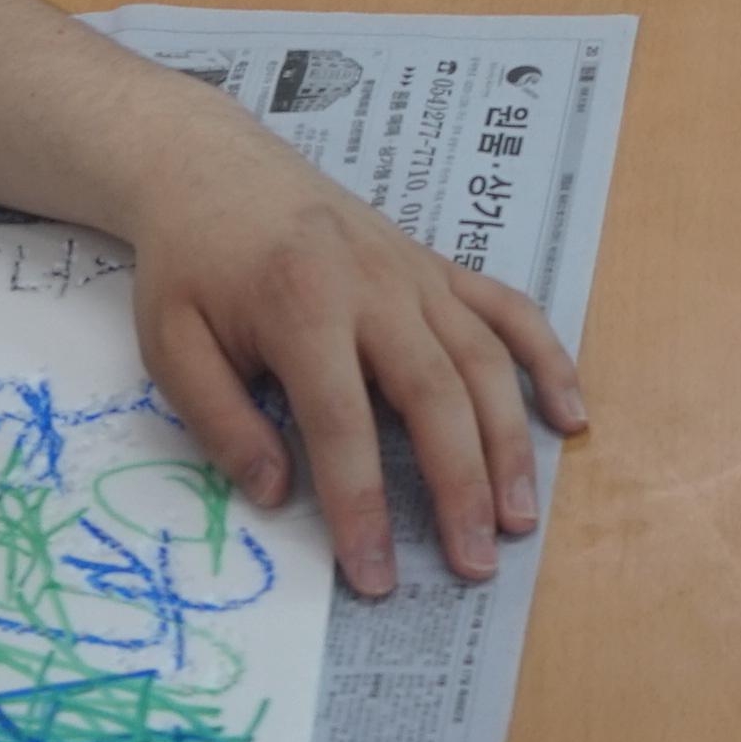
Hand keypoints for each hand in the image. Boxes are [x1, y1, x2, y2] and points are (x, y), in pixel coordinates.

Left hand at [112, 114, 590, 597]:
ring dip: (509, 443)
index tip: (375, 574)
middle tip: (475, 563)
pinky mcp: (437, 265)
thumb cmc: (190, 263)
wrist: (214, 167)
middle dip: (460, 486)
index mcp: (301, 304)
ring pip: (482, 361)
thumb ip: (222, 422)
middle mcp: (374, 286)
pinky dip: (547, 360)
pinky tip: (569, 416)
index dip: (361, 505)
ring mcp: (415, 272)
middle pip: (434, 395)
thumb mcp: (171, 344)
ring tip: (519, 518)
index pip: (341, 424)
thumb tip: (278, 494)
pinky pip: (507, 310)